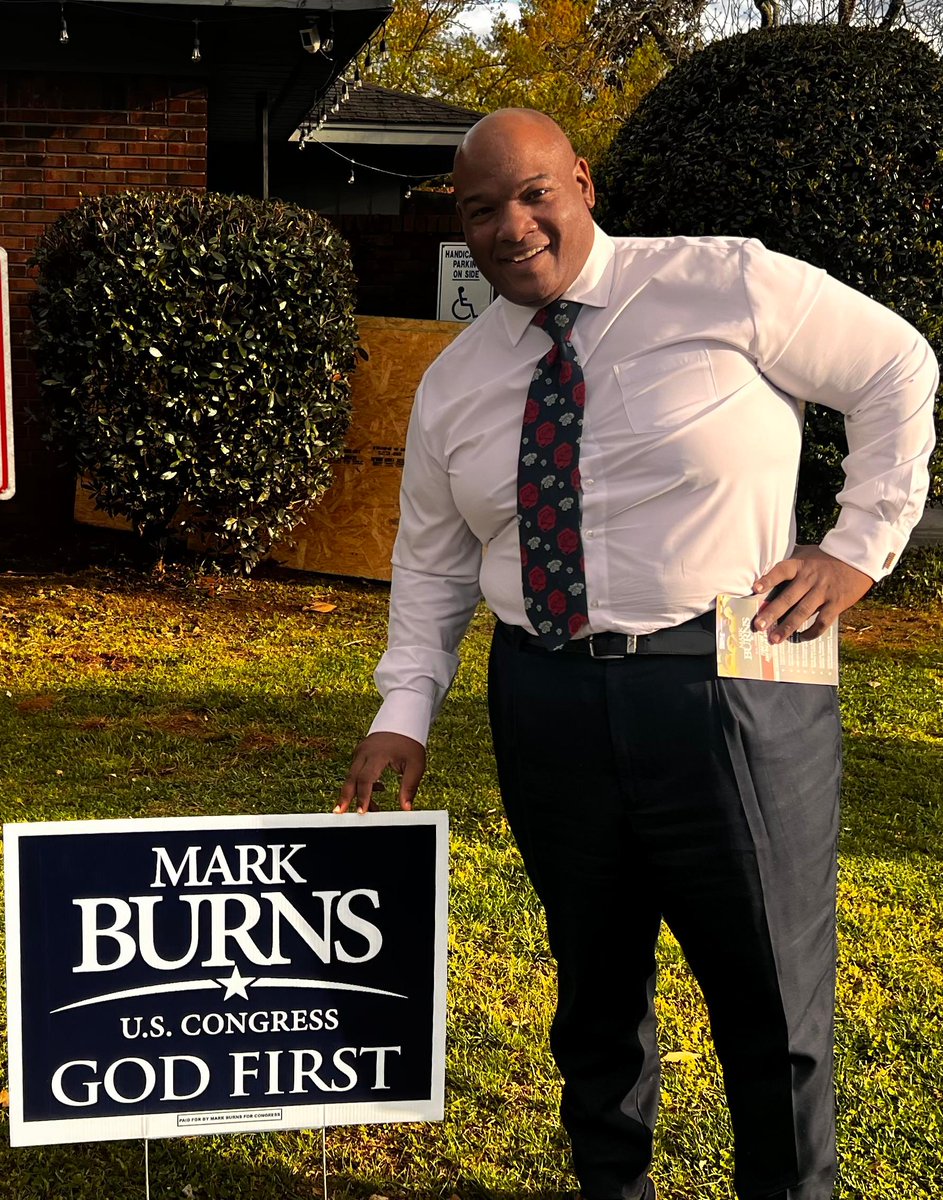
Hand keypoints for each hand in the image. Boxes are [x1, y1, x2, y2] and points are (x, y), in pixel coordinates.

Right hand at [336, 732, 426, 813]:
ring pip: (352, 776)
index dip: (363, 797)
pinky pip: (357, 770)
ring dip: (356, 792)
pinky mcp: (361, 752)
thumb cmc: (410, 743)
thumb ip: (410, 787)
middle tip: (339, 812)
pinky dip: (362, 782)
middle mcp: (364, 752)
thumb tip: (406, 808)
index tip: (361, 812)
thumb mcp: (416, 765)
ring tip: (366, 808)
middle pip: (351, 778)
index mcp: (377, 754)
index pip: (366, 779)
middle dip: (345, 797)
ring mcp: (360, 751)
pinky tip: (378, 789)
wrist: (404, 720)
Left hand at [752, 545, 872, 643]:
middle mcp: (810, 579)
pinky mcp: (836, 603)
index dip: (768, 579)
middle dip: (772, 612)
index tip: (755, 588)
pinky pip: (822, 621)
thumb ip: (790, 559)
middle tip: (758, 625)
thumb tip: (767, 561)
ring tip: (774, 639)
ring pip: (803, 612)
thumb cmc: (826, 557)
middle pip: (788, 597)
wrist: (858, 557)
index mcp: (800, 565)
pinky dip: (811, 632)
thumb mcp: (806, 553)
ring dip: (787, 627)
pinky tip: (801, 638)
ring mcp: (823, 592)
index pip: (781, 571)